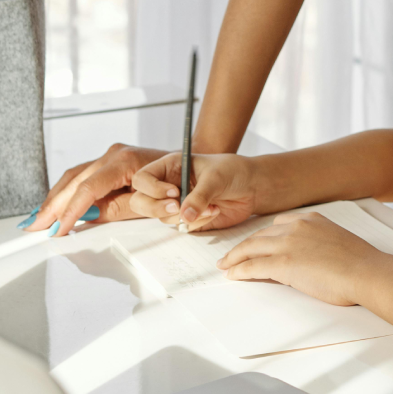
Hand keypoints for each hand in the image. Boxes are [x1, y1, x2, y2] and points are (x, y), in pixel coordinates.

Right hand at [28, 144, 166, 236]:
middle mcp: (114, 153)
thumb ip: (117, 208)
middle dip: (53, 205)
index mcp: (124, 161)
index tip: (59, 229)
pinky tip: (54, 205)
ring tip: (38, 219)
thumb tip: (87, 217)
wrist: (193, 165)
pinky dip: (67, 190)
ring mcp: (111, 155)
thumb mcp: (149, 202)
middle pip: (75, 180)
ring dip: (55, 198)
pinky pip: (83, 175)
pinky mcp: (111, 161)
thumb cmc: (178, 181)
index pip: (88, 188)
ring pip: (74, 176)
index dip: (71, 211)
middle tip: (35, 226)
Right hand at [130, 153, 260, 231]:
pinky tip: (214, 211)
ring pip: (162, 217)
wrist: (251, 187)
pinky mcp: (186, 218)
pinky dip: (198, 222)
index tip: (174, 192)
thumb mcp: (216, 177)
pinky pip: (181, 226)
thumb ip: (199, 196)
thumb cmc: (232, 171)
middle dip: (158, 208)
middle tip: (177, 208)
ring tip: (211, 205)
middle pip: (141, 202)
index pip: (142, 178)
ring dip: (186, 216)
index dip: (152, 188)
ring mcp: (175, 203)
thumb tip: (183, 215)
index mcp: (170, 166)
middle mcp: (167, 185)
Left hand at [217, 211, 377, 304]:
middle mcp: (297, 226)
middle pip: (260, 234)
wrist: (365, 271)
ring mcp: (289, 243)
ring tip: (226, 265)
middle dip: (243, 246)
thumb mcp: (334, 243)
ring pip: (252, 248)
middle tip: (231, 255)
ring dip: (235, 257)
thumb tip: (306, 260)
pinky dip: (240, 270)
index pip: (278, 224)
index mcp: (311, 219)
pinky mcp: (284, 263)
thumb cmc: (359, 263)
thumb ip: (315, 245)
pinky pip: (253, 266)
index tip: (255, 243)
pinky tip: (233, 275)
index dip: (263, 235)